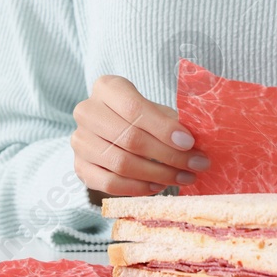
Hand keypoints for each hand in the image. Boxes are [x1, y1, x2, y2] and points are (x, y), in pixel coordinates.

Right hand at [72, 74, 209, 195]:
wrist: (111, 129)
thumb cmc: (140, 117)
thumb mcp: (156, 110)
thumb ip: (172, 122)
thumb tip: (195, 143)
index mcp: (106, 87)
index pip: (133, 108)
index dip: (163, 128)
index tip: (190, 142)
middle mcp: (86, 111)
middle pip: (129, 138)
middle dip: (168, 155)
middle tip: (196, 165)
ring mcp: (79, 140)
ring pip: (121, 164)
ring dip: (158, 175)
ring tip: (183, 177)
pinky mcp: (79, 166)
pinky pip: (110, 183)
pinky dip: (138, 188)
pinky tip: (158, 186)